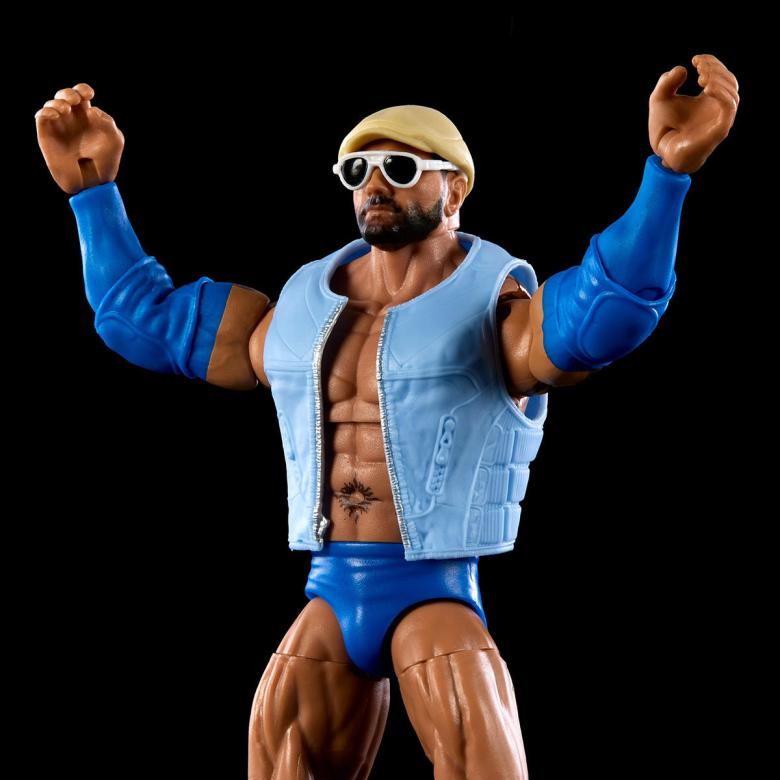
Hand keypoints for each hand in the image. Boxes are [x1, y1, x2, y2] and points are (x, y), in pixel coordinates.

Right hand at [35, 83, 123, 193]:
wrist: (93, 183)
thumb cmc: (106, 163)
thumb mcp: (115, 141)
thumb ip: (107, 122)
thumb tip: (90, 110)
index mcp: (88, 118)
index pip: (82, 96)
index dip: (82, 89)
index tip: (88, 95)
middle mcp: (72, 121)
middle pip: (65, 96)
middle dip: (68, 92)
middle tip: (75, 100)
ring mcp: (59, 128)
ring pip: (51, 104)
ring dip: (57, 101)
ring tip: (65, 110)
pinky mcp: (47, 136)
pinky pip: (41, 116)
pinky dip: (46, 111)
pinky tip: (56, 115)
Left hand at [648, 54, 738, 173]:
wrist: (663, 154)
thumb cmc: (663, 129)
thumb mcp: (659, 100)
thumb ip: (666, 83)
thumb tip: (682, 69)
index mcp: (709, 100)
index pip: (721, 76)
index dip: (712, 63)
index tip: (696, 59)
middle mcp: (718, 109)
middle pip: (730, 82)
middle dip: (716, 70)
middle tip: (699, 66)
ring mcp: (720, 120)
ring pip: (732, 94)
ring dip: (719, 80)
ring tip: (701, 76)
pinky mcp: (719, 131)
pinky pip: (729, 109)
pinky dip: (722, 94)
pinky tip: (707, 88)